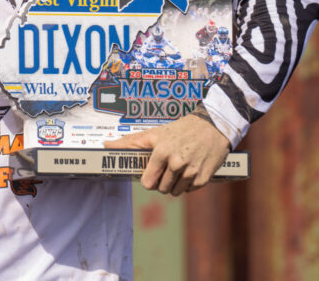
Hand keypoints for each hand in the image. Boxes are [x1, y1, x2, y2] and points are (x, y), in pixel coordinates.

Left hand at [103, 113, 229, 195]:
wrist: (213, 126)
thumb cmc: (180, 129)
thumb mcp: (154, 133)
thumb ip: (129, 142)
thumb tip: (105, 145)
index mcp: (161, 152)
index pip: (147, 182)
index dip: (148, 179)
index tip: (152, 173)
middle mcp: (176, 163)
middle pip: (161, 189)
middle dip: (162, 182)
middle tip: (167, 169)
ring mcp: (191, 171)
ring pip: (175, 192)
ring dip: (175, 184)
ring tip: (178, 169)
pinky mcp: (203, 178)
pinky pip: (189, 190)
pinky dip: (188, 184)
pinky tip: (190, 170)